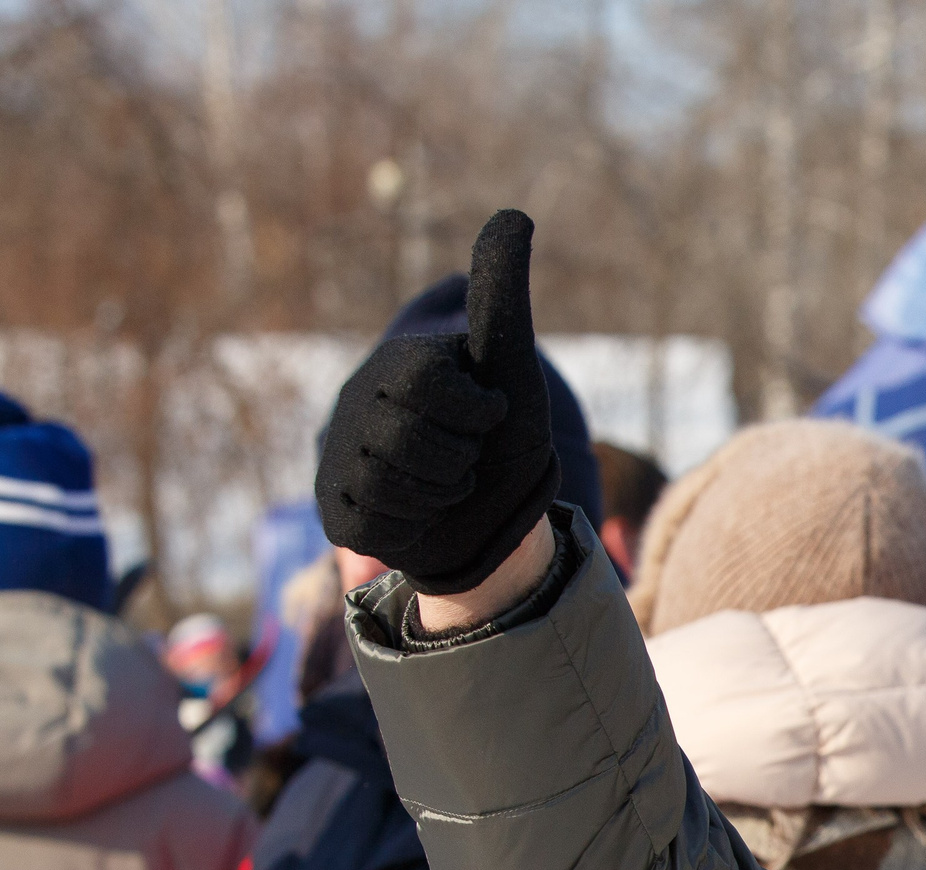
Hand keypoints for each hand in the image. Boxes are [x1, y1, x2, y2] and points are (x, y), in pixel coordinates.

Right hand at [315, 209, 556, 595]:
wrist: (499, 508)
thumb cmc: (504, 430)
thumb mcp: (509, 357)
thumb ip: (502, 290)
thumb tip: (515, 214)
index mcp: (394, 364)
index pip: (429, 383)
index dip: (476, 408)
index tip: (487, 410)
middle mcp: (357, 404)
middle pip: (415, 440)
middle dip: (462, 457)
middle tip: (466, 455)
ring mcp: (340, 456)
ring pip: (394, 485)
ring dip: (442, 493)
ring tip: (446, 483)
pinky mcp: (337, 509)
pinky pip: (373, 522)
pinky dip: (413, 525)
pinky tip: (420, 512)